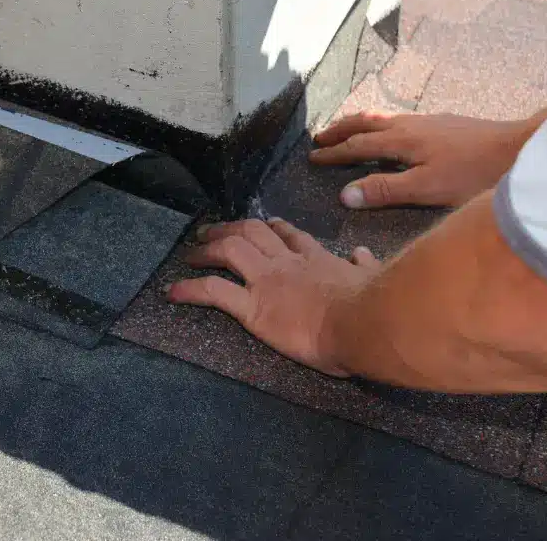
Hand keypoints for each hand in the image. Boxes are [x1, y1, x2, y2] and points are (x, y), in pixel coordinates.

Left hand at [167, 219, 379, 376]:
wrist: (364, 322)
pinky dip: (190, 290)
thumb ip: (364, 266)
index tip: (265, 224)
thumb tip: (363, 253)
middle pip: (251, 233)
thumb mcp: (372, 279)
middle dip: (228, 228)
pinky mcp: (253, 307)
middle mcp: (287, 264)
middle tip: (210, 231)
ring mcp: (267, 281)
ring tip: (190, 252)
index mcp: (317, 260)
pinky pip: (214, 292)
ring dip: (206, 249)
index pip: (291, 236)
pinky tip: (172, 293)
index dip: (273, 228)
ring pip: (228, 251)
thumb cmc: (373, 306)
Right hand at [310, 111, 532, 208]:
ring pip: (382, 118)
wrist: (519, 148)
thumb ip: (385, 190)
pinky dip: (381, 124)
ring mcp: (427, 121)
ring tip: (347, 129)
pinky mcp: (443, 124)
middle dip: (340, 130)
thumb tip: (344, 194)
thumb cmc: (473, 173)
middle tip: (320, 137)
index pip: (357, 146)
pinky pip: (398, 119)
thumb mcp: (426, 188)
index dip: (334, 153)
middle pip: (365, 123)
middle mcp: (409, 125)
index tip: (312, 158)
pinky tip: (392, 132)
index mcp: (400, 140)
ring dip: (359, 124)